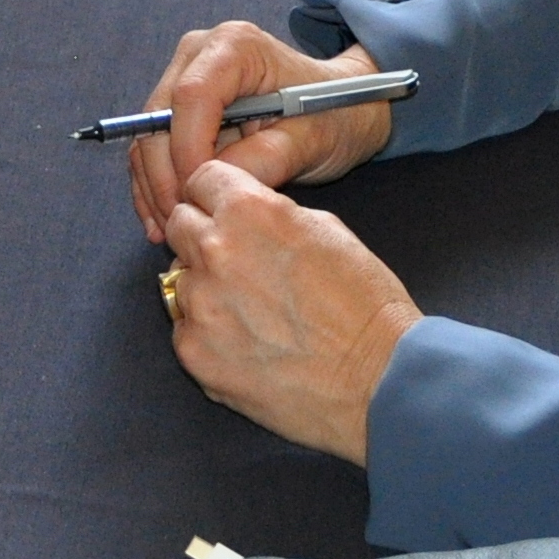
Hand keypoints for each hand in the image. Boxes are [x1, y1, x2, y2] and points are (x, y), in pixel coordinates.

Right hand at [126, 21, 395, 241]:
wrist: (343, 107)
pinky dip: (154, 186)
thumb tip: (212, 185)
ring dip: (154, 188)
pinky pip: (153, 148)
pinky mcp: (177, 105)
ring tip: (170, 234)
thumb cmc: (335, 115)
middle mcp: (199, 53)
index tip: (199, 199)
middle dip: (165, 178)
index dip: (187, 152)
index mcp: (235, 47)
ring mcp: (183, 76)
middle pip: (159, 119)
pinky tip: (160, 222)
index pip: (191, 97)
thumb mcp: (312, 139)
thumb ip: (266, 158)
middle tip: (180, 229)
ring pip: (148, 138)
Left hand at [161, 161, 420, 466]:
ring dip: (205, 287)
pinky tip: (246, 344)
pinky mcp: (194, 353)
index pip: (200, 179)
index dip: (215, 195)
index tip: (225, 213)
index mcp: (248, 211)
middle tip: (237, 263)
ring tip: (249, 311)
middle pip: (180, 226)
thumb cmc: (364, 303)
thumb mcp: (326, 229)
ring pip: (180, 280)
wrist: (378, 379)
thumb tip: (244, 216)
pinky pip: (184, 328)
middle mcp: (213, 251)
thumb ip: (271, 214)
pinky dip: (206, 333)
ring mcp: (199, 305)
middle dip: (202, 236)